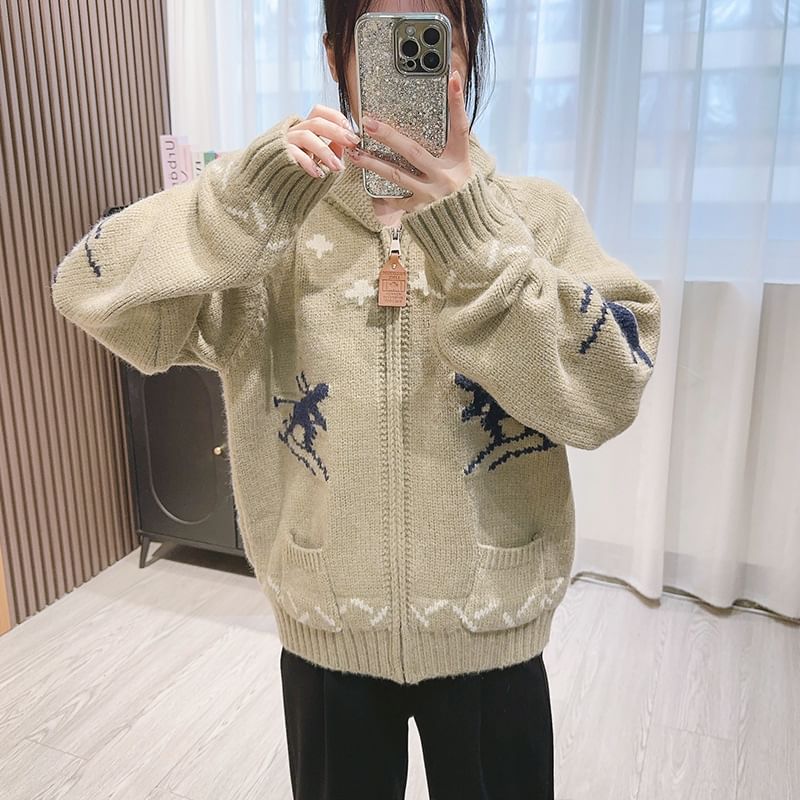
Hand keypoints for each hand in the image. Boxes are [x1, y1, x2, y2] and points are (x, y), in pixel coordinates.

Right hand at [287, 105, 361, 177]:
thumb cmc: (297, 171)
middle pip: (316, 122)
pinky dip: (308, 162)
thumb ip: (331, 151)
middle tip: (352, 143)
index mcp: (305, 130)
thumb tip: (344, 146)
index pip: (320, 113)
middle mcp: (295, 131)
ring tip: (337, 166)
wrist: (272, 183)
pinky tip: (318, 173)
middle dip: (337, 132)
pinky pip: (294, 153)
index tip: (351, 130)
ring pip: (306, 136)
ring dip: (325, 151)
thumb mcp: (319, 160)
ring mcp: (287, 142)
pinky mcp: (280, 154)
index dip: (336, 117)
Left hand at [344, 70, 474, 212]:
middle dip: (388, 136)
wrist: (466, 223)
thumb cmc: (461, 187)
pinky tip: (365, 181)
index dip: (457, 103)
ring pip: (396, 176)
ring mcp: (431, 194)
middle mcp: (445, 176)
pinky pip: (396, 199)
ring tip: (355, 152)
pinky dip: (381, 193)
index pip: (460, 126)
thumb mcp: (462, 162)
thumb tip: (449, 99)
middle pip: (413, 152)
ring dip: (372, 163)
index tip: (452, 78)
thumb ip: (452, 138)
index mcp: (459, 159)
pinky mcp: (420, 209)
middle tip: (368, 123)